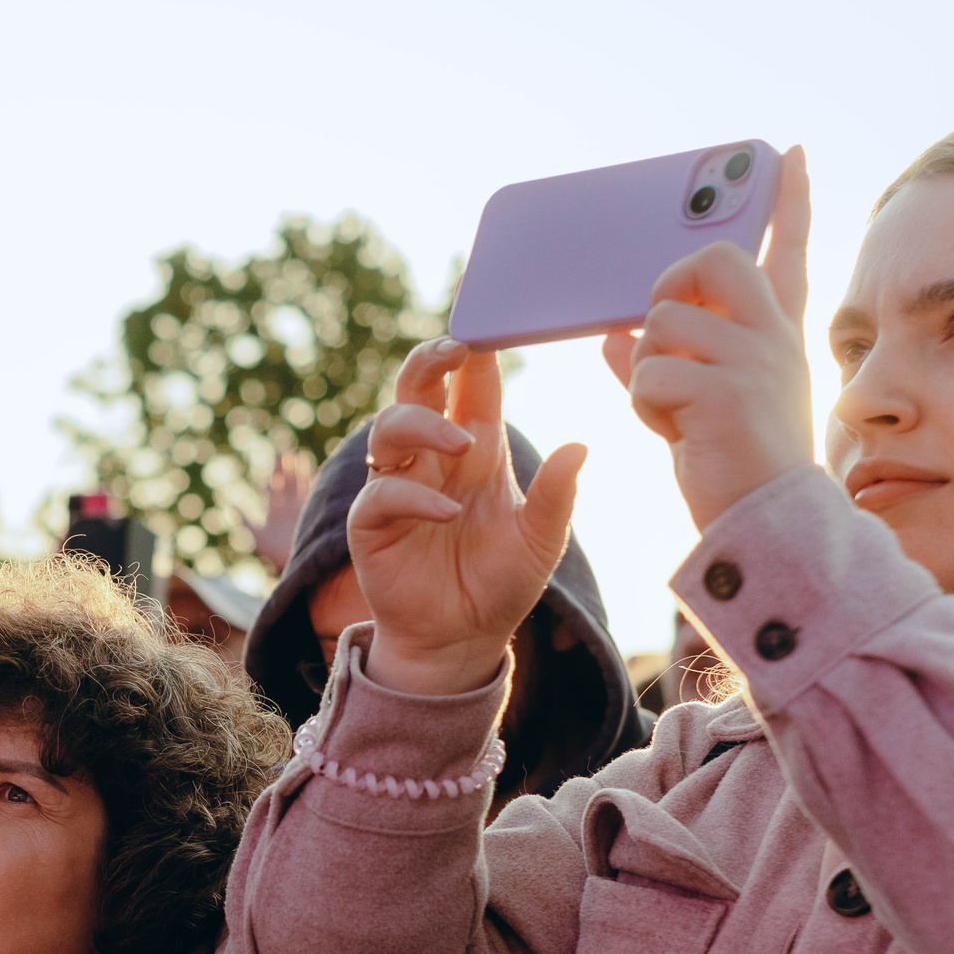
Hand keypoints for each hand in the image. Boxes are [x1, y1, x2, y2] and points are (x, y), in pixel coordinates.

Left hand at [248, 449, 315, 574]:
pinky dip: (314, 483)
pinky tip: (316, 471)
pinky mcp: (312, 512)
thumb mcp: (255, 535)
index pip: (272, 486)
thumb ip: (243, 519)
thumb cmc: (273, 553)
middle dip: (284, 467)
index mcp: (273, 510)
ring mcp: (300, 509)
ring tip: (297, 455)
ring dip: (298, 471)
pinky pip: (313, 494)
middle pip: (285, 482)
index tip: (274, 457)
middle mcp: (286, 507)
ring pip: (299, 485)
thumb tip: (229, 504)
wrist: (295, 564)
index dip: (273, 472)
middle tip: (283, 450)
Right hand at [346, 339, 584, 696]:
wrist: (463, 640)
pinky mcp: (373, 525)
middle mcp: (433, 457)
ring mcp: (399, 486)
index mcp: (477, 447)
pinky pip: (382, 493)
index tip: (486, 314)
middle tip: (455, 349)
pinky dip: (413, 496)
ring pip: (389, 428)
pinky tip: (446, 512)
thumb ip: (556, 494)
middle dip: (430, 360)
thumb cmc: (502, 582)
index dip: (474, 346)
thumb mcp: (543, 540)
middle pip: (418, 387)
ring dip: (424, 426)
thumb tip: (580, 446)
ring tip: (461, 445)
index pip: (472, 383)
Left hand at [601, 146, 813, 530]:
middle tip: (668, 335)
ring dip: (651, 371)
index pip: (785, 253)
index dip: (788, 202)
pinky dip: (647, 405)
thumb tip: (615, 334)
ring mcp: (754, 359)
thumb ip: (663, 363)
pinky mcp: (726, 390)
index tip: (784, 154)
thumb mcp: (698, 406)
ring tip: (678, 412)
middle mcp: (772, 336)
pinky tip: (678, 432)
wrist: (766, 521)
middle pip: (711, 260)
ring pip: (663, 324)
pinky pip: (650, 372)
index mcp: (775, 335)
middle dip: (670, 287)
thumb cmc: (735, 464)